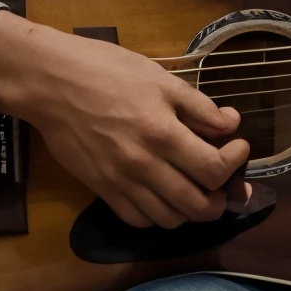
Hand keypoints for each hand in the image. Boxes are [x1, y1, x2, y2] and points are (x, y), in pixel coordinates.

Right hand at [0, 10, 252, 228]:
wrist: (51, 83)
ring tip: (198, 189)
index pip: (213, 169)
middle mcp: (143, 166)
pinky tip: (164, 194)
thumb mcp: (160, 79)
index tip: (239, 146)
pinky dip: (158, 214)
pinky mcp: (100, 190)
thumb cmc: (107, 71)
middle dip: (222, 198)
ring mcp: (120, 182)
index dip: (235, 162)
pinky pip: (137, 219)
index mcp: (162, 133)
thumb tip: (230, 125)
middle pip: (197, 205)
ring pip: (169, 219)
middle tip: (227, 180)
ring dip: (192, 209)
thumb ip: (198, 107)